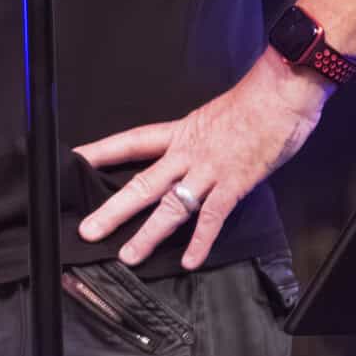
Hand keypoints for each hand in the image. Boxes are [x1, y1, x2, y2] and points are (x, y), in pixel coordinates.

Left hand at [75, 50, 329, 268]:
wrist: (281, 93)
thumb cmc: (253, 101)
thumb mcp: (213, 115)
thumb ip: (198, 139)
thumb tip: (188, 157)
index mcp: (180, 132)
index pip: (132, 141)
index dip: (102, 151)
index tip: (74, 160)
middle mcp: (188, 152)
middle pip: (142, 183)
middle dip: (114, 209)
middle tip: (89, 229)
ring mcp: (209, 170)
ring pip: (171, 206)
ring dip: (148, 233)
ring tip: (129, 255)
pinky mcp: (234, 184)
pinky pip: (212, 217)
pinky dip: (200, 242)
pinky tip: (189, 261)